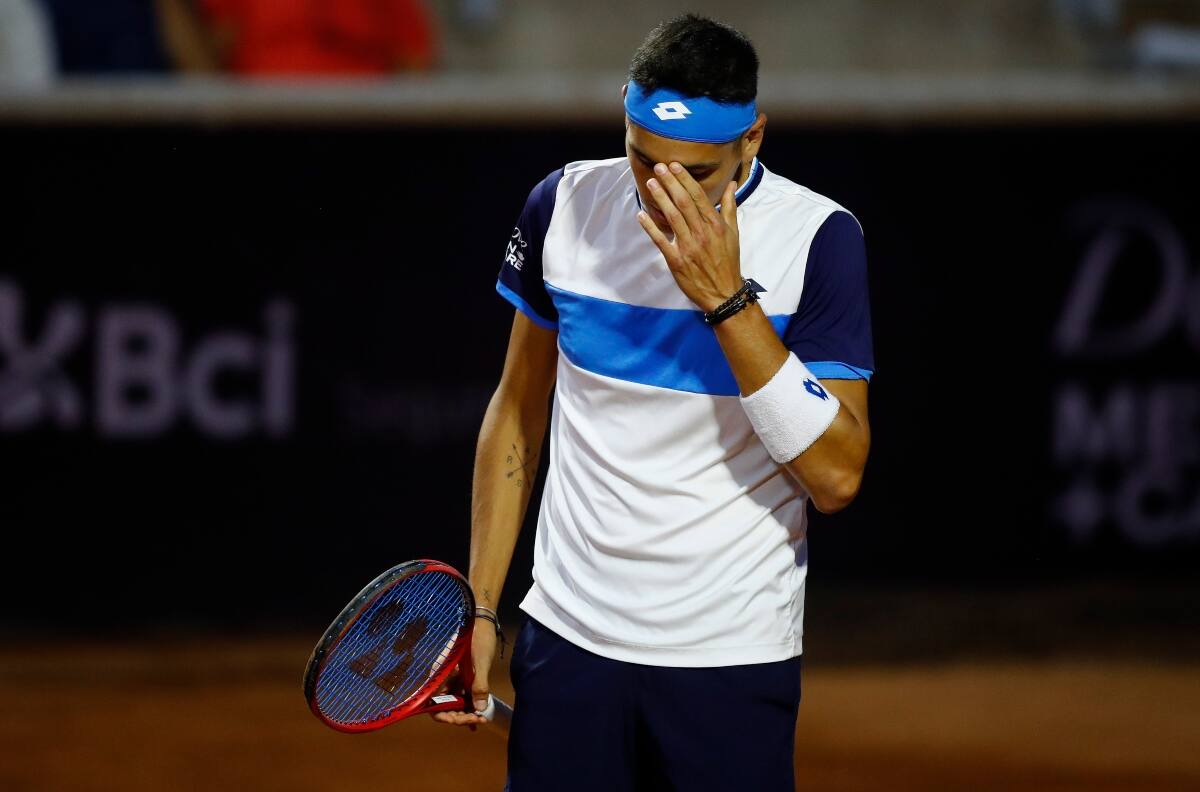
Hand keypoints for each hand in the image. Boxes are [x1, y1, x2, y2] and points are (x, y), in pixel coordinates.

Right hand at [428, 621, 496, 730]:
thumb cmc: (479, 638)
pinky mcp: (461, 677)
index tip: (466, 720)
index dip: (448, 717)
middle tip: (479, 720)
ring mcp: (452, 679)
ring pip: (454, 703)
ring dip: (467, 713)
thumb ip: (479, 685)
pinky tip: (481, 711)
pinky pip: (462, 695)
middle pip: (444, 707)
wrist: (483, 620)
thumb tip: (480, 709)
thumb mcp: (480, 662)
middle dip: (460, 717)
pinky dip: (470, 704)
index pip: (434, 706)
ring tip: (483, 718)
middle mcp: (442, 679)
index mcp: (440, 675)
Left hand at [637, 162, 743, 312]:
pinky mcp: (676, 260)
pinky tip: (641, 215)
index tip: (674, 165)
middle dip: (670, 182)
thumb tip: (731, 185)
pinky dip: (650, 227)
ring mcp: (688, 246)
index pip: (698, 196)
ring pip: (672, 217)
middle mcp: (702, 232)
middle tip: (658, 167)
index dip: (684, 179)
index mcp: (715, 224)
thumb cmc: (728, 261)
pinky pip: (660, 240)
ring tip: (650, 183)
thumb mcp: (733, 233)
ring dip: (660, 198)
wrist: (723, 292)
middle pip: (683, 202)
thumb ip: (729, 207)